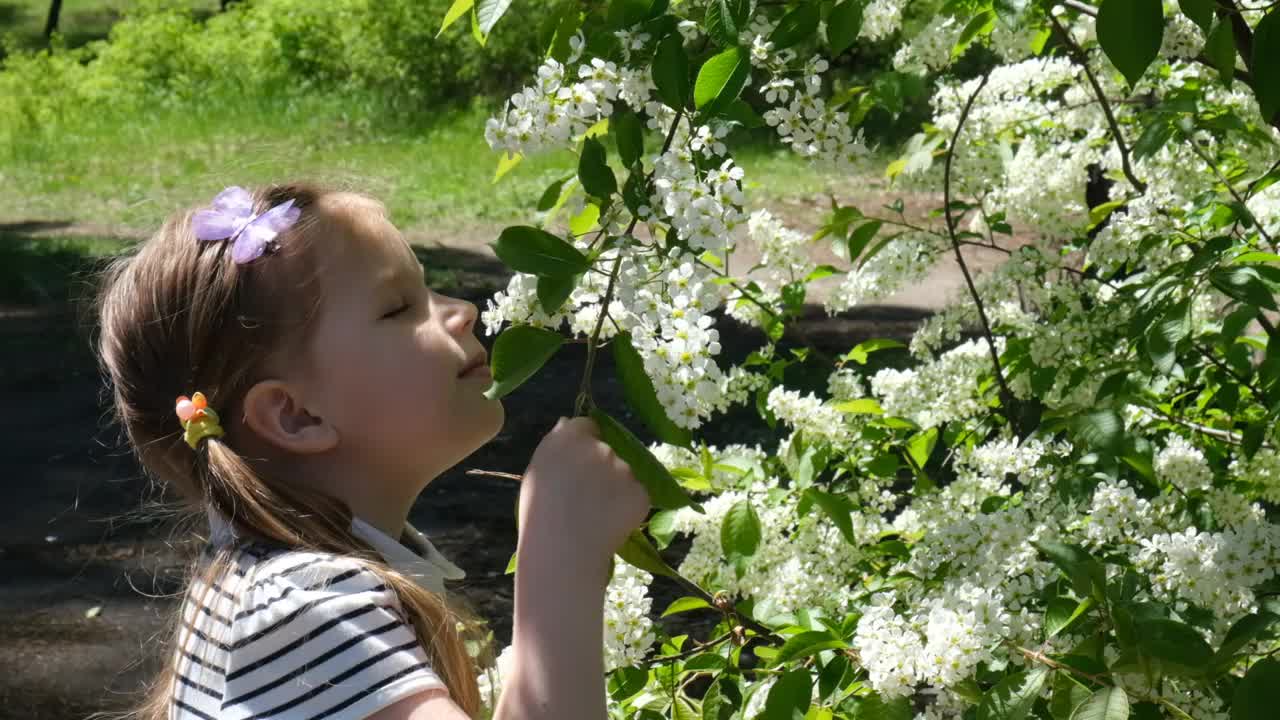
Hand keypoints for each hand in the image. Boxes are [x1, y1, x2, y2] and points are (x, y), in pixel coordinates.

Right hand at [518, 416, 649, 575]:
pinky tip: (608, 524)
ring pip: (622, 474)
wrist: (562, 550)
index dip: (583, 443)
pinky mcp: (641, 491)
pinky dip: (626, 507)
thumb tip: (567, 425)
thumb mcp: (535, 472)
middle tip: (584, 496)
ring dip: (614, 488)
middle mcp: (601, 447)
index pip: (586, 425)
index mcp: (570, 437)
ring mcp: (624, 469)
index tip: (577, 463)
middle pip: (606, 450)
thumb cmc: (538, 514)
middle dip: (600, 467)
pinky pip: (635, 494)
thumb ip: (555, 446)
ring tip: (594, 515)